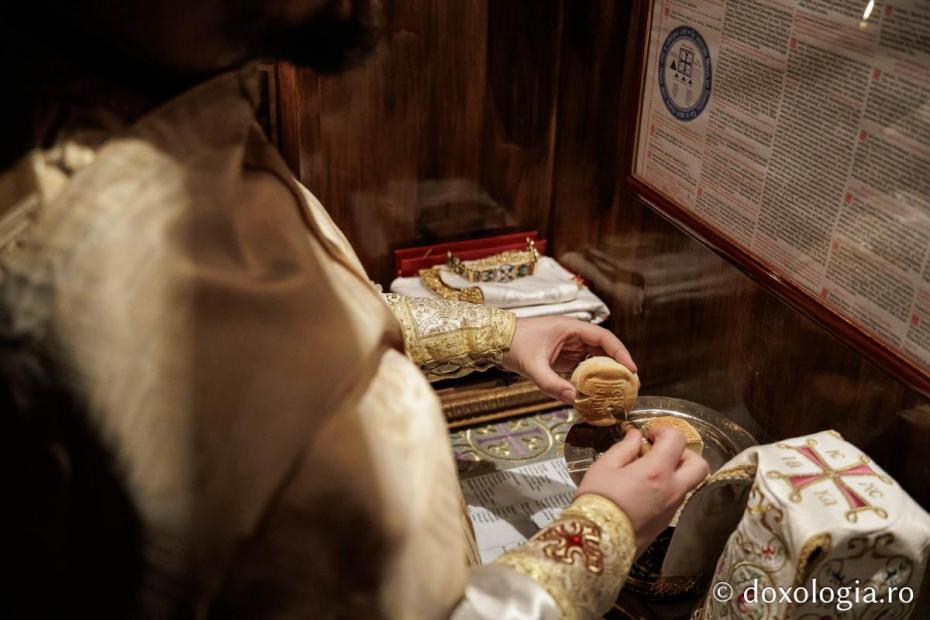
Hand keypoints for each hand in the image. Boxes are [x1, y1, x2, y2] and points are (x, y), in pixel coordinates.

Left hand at [501, 316, 636, 402]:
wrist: (495, 340)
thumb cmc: (514, 344)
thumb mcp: (532, 366)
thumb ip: (551, 384)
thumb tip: (574, 399)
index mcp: (571, 328)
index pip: (604, 338)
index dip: (620, 353)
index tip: (631, 369)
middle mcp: (574, 335)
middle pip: (604, 348)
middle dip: (619, 365)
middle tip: (631, 385)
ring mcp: (569, 345)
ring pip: (596, 357)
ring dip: (607, 372)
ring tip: (620, 390)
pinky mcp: (564, 356)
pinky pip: (584, 366)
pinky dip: (593, 377)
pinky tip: (598, 391)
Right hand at [576, 426, 708, 549]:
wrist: (597, 542)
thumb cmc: (597, 500)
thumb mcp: (603, 467)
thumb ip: (624, 448)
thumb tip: (635, 436)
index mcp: (656, 471)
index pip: (677, 440)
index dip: (664, 430)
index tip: (649, 435)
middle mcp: (672, 489)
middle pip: (699, 465)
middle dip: (684, 452)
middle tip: (661, 452)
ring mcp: (672, 508)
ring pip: (689, 482)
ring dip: (675, 471)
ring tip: (648, 470)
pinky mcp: (666, 522)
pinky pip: (676, 497)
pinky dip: (667, 487)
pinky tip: (643, 488)